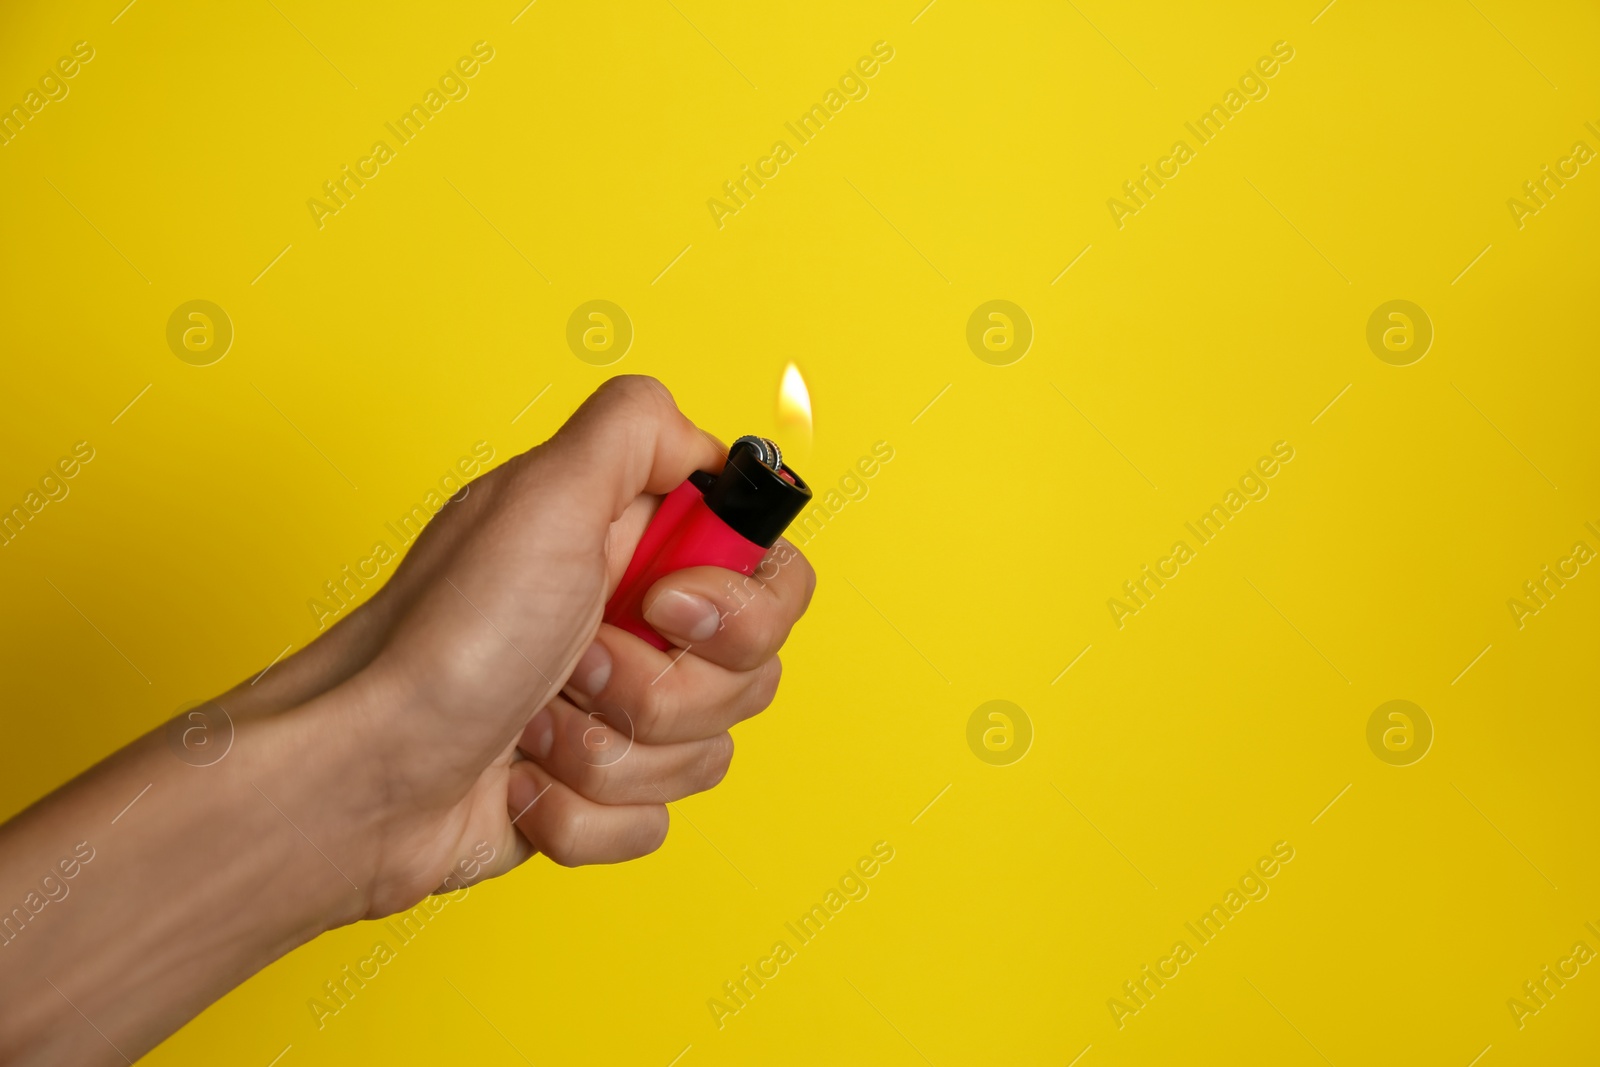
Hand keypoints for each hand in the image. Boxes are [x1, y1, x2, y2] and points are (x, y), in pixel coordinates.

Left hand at [232, 375, 814, 916]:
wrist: (360, 780)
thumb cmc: (443, 641)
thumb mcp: (541, 497)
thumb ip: (637, 429)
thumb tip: (706, 440)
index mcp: (634, 547)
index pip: (770, 573)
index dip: (738, 604)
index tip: (662, 604)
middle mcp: (632, 625)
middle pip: (752, 675)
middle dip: (662, 690)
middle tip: (575, 664)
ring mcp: (615, 714)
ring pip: (705, 755)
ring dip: (609, 754)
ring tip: (531, 725)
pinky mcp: (595, 792)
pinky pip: (651, 823)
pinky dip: (579, 812)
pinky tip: (517, 782)